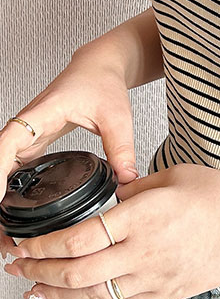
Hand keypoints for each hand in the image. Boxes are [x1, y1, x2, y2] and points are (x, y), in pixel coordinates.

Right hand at [0, 45, 141, 260]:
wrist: (98, 67)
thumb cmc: (102, 83)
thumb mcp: (116, 116)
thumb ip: (122, 147)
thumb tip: (128, 179)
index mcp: (42, 113)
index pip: (9, 141)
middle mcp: (27, 124)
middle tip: (3, 231)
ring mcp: (27, 133)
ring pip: (1, 165)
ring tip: (6, 231)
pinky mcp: (31, 141)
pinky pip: (11, 165)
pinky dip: (7, 187)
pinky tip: (11, 211)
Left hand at [3, 164, 219, 298]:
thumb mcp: (173, 175)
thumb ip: (134, 187)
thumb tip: (109, 193)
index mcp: (143, 216)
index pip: (79, 237)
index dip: (44, 245)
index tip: (25, 242)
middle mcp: (144, 252)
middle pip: (77, 273)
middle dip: (39, 272)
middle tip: (18, 267)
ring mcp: (154, 277)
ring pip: (93, 296)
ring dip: (56, 295)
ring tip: (34, 289)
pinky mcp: (164, 294)